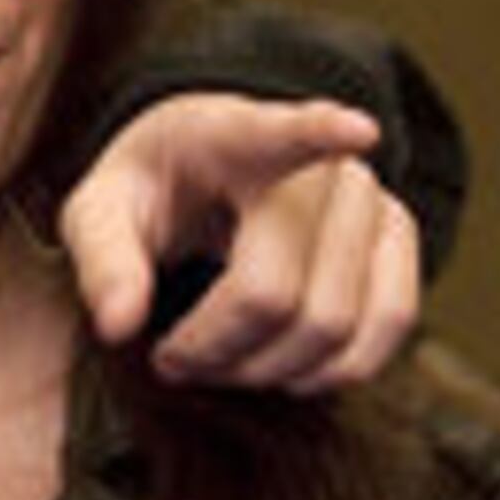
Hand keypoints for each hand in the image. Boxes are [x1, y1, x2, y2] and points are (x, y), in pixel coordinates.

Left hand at [56, 95, 419, 391]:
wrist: (210, 170)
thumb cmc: (154, 190)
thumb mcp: (100, 211)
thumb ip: (103, 261)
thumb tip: (118, 325)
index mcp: (234, 137)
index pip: (281, 131)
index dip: (321, 130)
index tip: (354, 129)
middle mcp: (319, 164)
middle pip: (275, 293)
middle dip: (215, 349)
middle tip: (172, 358)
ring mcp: (370, 198)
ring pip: (335, 323)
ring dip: (267, 369)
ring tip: (216, 362)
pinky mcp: (398, 237)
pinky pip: (391, 323)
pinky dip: (334, 368)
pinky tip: (284, 370)